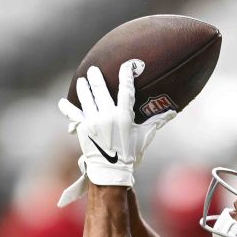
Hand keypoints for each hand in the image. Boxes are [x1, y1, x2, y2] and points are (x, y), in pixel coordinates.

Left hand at [56, 60, 175, 206]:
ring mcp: (93, 121)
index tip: (126, 65)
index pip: (126, 90)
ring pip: (86, 98)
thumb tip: (173, 112)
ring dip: (83, 87)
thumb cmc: (130, 154)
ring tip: (82, 80)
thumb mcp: (144, 136)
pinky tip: (62, 102)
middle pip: (101, 90)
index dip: (126, 75)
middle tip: (93, 69)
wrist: (111, 170)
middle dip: (96, 77)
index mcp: (124, 115)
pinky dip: (67, 108)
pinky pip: (73, 114)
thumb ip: (156, 122)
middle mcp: (107, 115)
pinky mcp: (83, 128)